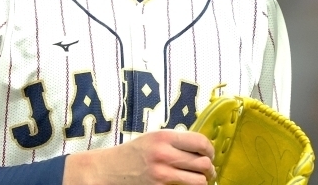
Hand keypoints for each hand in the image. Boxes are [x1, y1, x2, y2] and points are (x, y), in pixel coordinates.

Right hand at [63, 129, 214, 184]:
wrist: (108, 170)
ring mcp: (162, 174)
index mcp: (163, 137)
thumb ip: (174, 141)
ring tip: (200, 180)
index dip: (210, 150)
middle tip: (208, 171)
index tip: (209, 154)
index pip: (201, 142)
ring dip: (203, 181)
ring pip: (200, 181)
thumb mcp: (152, 139)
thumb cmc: (130, 154)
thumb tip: (200, 146)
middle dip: (209, 169)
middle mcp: (164, 154)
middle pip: (204, 163)